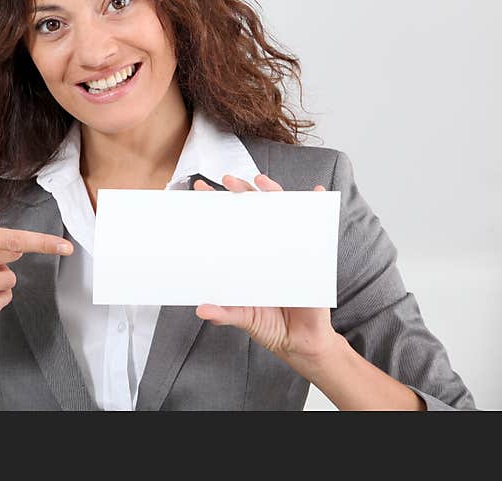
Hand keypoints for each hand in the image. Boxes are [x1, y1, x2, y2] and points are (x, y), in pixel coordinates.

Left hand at [192, 174, 338, 365]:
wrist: (300, 340)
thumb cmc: (269, 324)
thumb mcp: (243, 317)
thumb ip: (225, 313)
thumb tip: (202, 310)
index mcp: (246, 256)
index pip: (228, 224)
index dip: (216, 206)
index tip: (200, 192)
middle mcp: (265, 246)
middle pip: (252, 210)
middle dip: (240, 191)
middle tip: (227, 181)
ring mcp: (288, 246)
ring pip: (281, 212)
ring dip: (273, 191)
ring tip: (262, 180)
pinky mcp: (311, 254)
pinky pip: (316, 226)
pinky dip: (319, 207)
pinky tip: (318, 192)